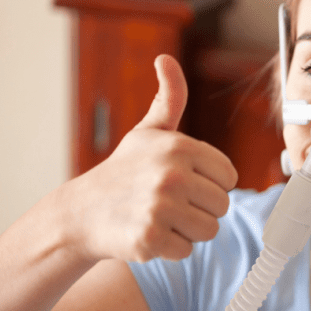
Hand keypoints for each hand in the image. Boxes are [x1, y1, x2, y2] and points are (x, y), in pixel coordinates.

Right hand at [55, 54, 237, 262]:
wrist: (81, 213)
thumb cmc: (123, 171)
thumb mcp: (148, 131)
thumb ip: (169, 98)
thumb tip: (165, 59)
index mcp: (180, 146)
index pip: (230, 177)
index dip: (209, 182)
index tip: (182, 181)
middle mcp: (172, 174)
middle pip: (222, 206)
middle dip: (199, 208)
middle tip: (167, 202)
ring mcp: (161, 208)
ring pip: (209, 230)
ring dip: (187, 230)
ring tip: (159, 216)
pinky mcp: (150, 238)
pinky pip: (187, 251)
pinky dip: (169, 248)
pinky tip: (147, 232)